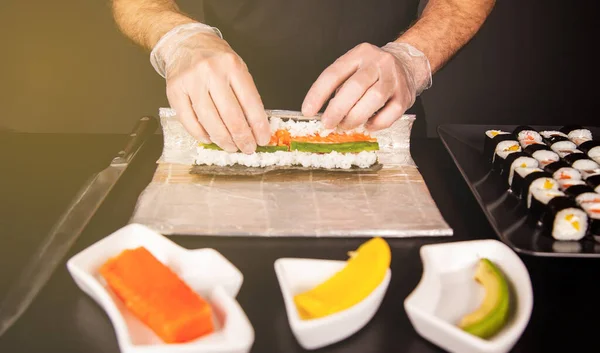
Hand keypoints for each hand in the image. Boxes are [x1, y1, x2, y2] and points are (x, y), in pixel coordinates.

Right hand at [153, 25, 269, 153]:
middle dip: (242, 137)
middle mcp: (212, 72)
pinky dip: (200, 134)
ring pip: (210, 121)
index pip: (250, 102)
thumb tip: (256, 127)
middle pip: (231, 115)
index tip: (263, 139)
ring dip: (223, 140)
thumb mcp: (237, 68)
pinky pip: (188, 120)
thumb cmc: (215, 59)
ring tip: (231, 147)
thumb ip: (246, 94)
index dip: (258, 126)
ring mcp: (191, 82)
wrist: (185, 42)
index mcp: (232, 66)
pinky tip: (209, 139)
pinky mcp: (174, 91)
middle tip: (248, 148)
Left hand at [302, 42, 430, 130]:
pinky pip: (390, 114)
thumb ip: (339, 87)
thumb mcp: (353, 68)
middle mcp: (378, 63)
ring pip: (373, 99)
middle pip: (355, 86)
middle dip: (337, 109)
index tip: (308, 111)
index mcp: (359, 54)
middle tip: (327, 124)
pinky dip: (376, 124)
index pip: (334, 73)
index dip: (318, 94)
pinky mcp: (405, 95)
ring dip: (355, 117)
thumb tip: (323, 113)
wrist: (407, 63)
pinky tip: (367, 125)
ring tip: (345, 126)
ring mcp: (394, 78)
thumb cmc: (372, 71)